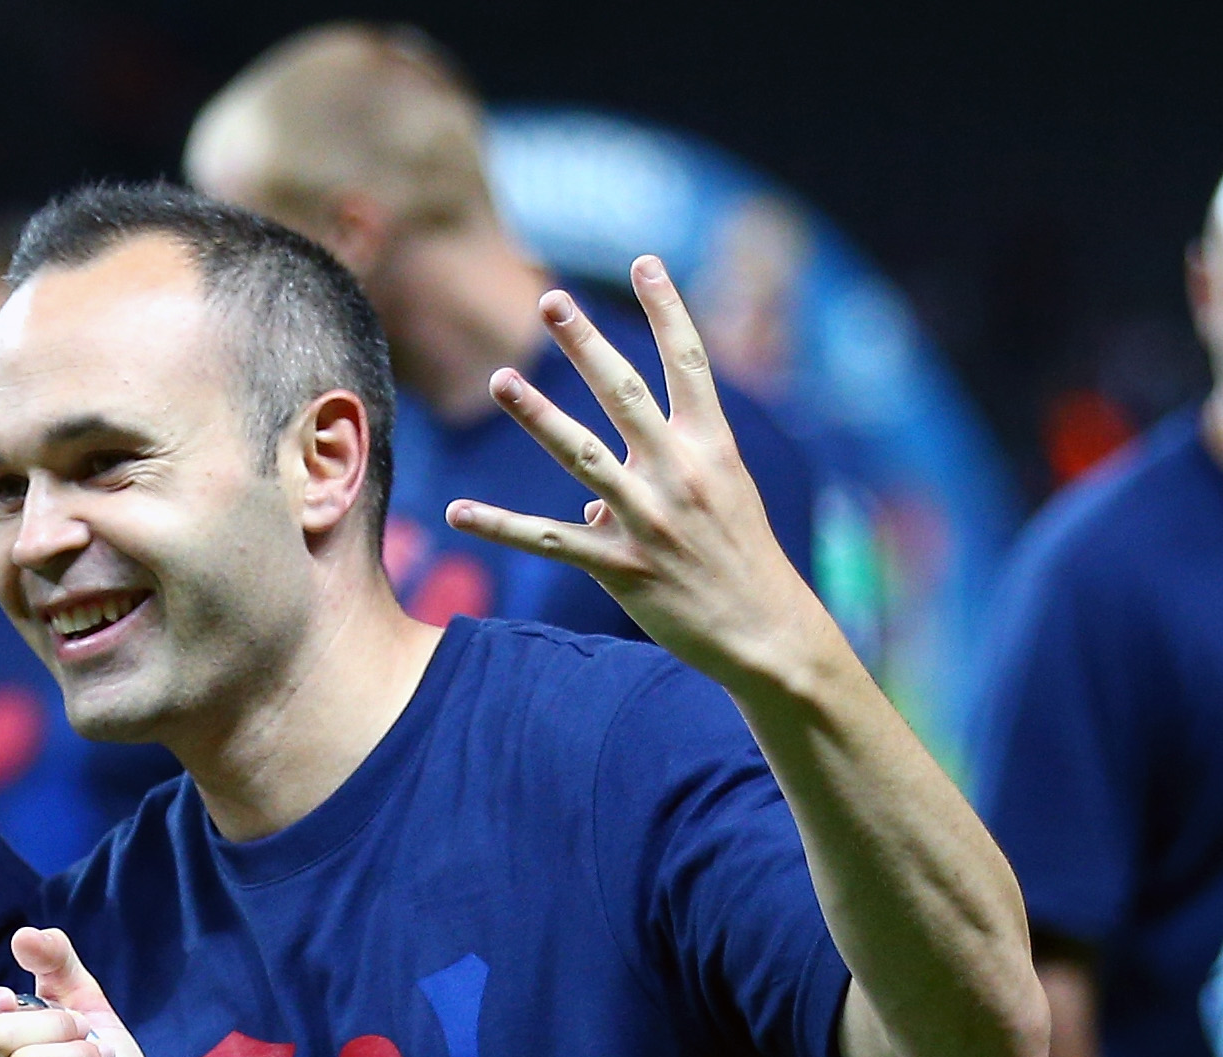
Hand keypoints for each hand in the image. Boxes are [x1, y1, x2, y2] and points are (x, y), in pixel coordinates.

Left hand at [445, 259, 829, 695]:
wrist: (766, 630)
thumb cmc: (742, 560)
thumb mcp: (718, 501)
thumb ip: (656, 480)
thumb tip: (588, 499)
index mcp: (713, 446)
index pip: (690, 362)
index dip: (668, 309)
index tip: (646, 261)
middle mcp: (681, 473)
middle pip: (625, 393)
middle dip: (588, 344)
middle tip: (551, 302)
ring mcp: (649, 519)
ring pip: (582, 456)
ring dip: (538, 417)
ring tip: (499, 381)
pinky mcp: (622, 567)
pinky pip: (549, 540)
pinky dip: (500, 526)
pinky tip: (457, 511)